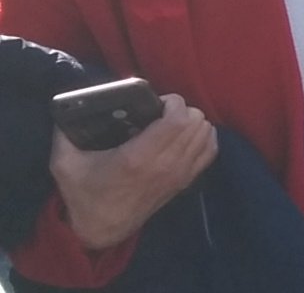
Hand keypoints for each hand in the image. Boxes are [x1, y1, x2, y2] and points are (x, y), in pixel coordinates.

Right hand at [49, 94, 217, 251]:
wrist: (101, 229)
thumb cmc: (83, 194)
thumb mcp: (65, 163)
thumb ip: (63, 134)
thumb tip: (65, 111)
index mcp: (138, 157)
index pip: (178, 119)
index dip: (174, 103)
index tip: (158, 102)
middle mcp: (165, 165)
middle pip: (196, 123)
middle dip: (184, 109)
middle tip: (164, 111)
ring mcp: (179, 174)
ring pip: (207, 134)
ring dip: (194, 122)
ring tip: (174, 122)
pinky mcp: (185, 182)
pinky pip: (211, 151)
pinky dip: (205, 138)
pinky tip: (188, 135)